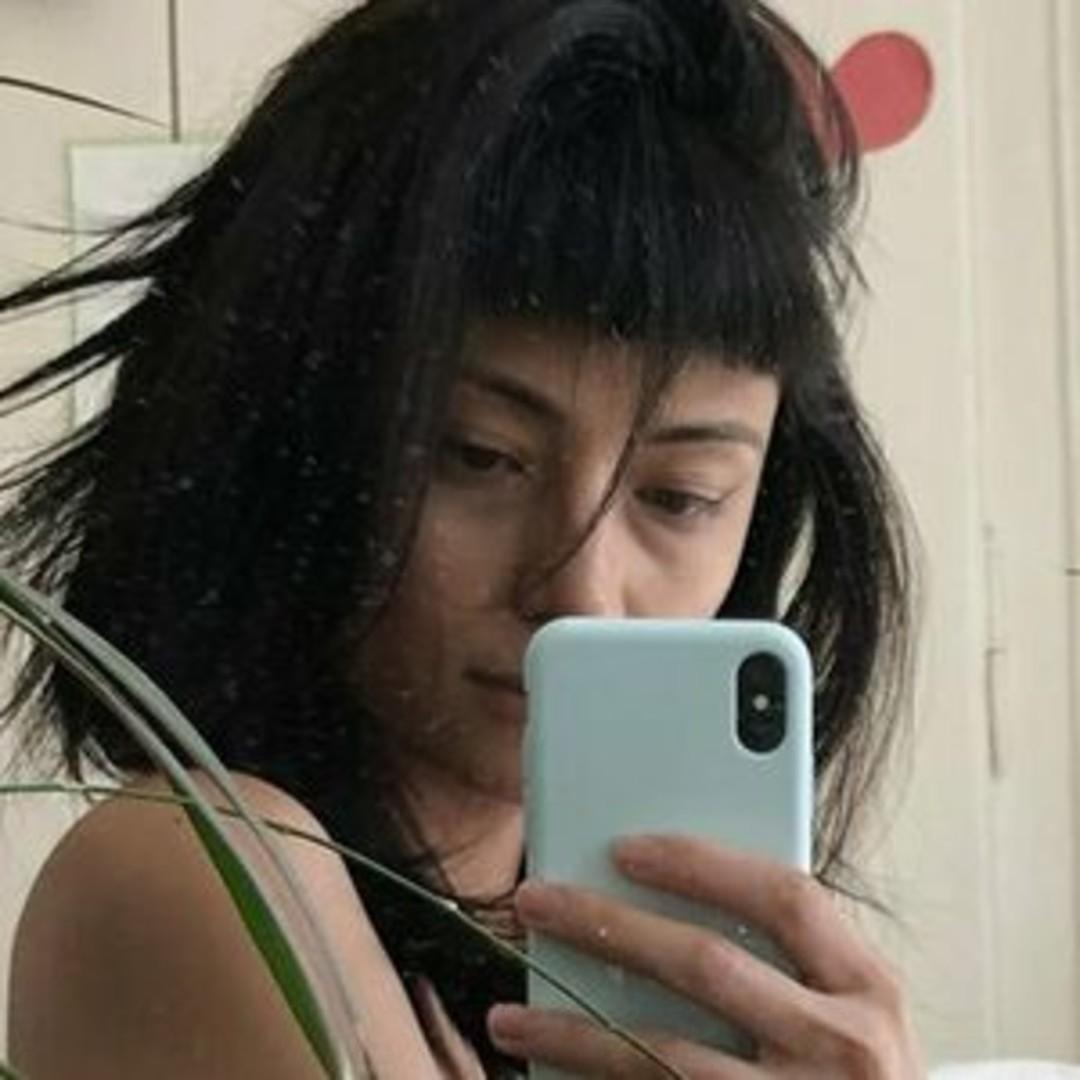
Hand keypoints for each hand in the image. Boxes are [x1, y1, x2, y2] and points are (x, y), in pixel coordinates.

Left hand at [487, 835, 922, 1077]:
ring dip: (574, 1031)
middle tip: (536, 902)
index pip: (785, 897)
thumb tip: (663, 885)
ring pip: (663, 1056)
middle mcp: (844, 1049)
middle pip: (707, 965)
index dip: (701, 863)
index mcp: (868, 988)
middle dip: (608, 926)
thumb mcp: (850, 1009)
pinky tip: (549, 1076)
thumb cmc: (854, 1079)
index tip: (624, 848)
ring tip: (512, 1018)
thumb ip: (788, 954)